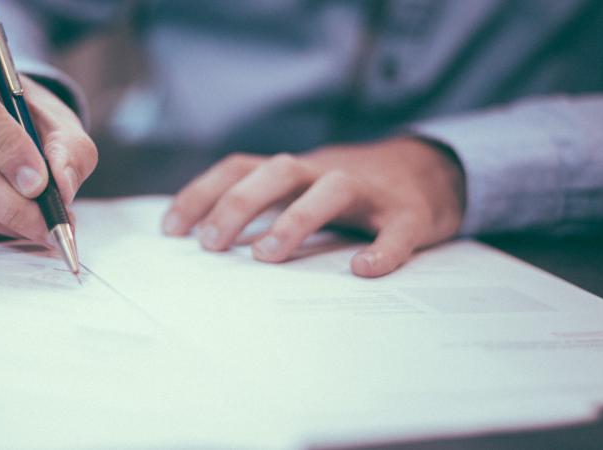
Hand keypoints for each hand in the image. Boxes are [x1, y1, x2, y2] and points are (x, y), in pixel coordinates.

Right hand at [0, 49, 96, 241]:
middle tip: (49, 225)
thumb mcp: (59, 123)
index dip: (6, 148)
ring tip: (39, 226)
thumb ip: (69, 150)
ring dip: (1, 221)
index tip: (39, 184)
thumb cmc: (26, 120)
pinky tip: (8, 223)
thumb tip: (61, 187)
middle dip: (9, 203)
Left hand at [162, 137, 465, 276]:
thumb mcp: (302, 190)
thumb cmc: (350, 192)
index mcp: (295, 171)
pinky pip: (397, 229)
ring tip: (266, 256)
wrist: (432, 171)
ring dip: (296, 218)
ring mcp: (370, 191)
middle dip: (239, 204)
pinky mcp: (410, 213)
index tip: (171, 229)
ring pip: (332, 189)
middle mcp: (326, 172)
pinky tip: (364, 270)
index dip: (202, 193)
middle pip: (278, 171)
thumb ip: (263, 208)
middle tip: (211, 245)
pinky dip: (383, 249)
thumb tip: (205, 244)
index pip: (240, 168)